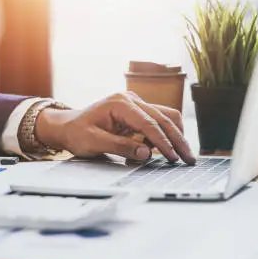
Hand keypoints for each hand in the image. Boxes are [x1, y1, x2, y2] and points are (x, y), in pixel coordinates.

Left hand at [36, 92, 195, 163]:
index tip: (173, 158)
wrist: (68, 126)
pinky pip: (158, 121)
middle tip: (189, 159)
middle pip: (163, 117)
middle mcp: (131, 99)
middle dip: (177, 139)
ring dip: (175, 135)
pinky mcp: (138, 111)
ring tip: (183, 155)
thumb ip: (120, 147)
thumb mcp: (93, 143)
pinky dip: (165, 135)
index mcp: (120, 103)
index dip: (163, 141)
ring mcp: (136, 103)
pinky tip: (166, 151)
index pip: (149, 122)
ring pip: (166, 116)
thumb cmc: (77, 133)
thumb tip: (146, 153)